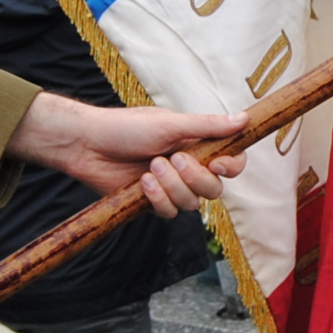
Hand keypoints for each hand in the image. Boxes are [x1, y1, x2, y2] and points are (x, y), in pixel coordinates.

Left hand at [12, 92, 245, 217]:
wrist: (87, 145)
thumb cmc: (126, 127)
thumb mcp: (170, 123)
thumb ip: (207, 126)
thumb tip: (244, 119)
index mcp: (196, 144)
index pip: (231, 161)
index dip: (231, 167)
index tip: (218, 164)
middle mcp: (188, 166)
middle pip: (214, 189)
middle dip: (195, 178)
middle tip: (173, 159)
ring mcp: (171, 186)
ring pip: (192, 204)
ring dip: (172, 187)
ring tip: (150, 167)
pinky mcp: (153, 202)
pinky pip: (170, 212)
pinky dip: (158, 199)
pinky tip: (142, 183)